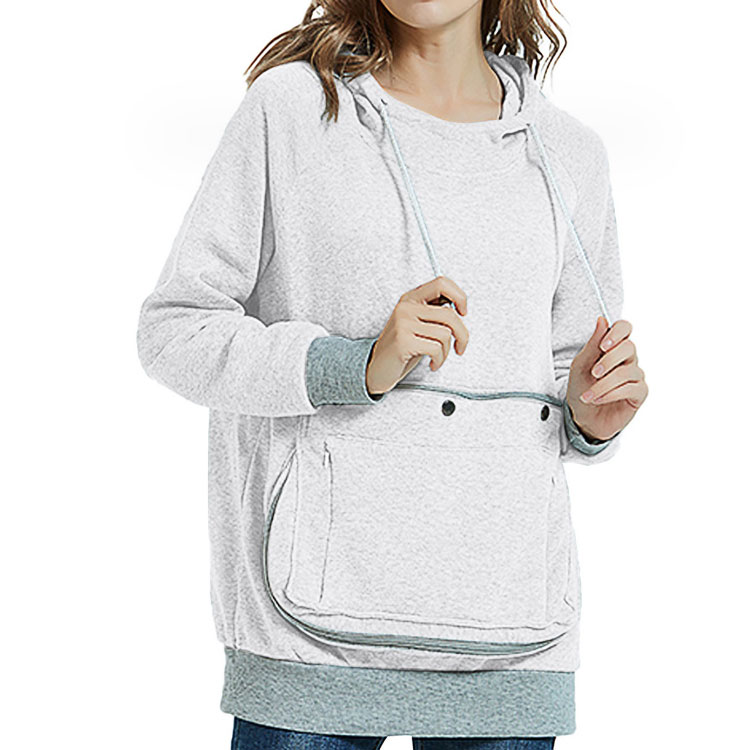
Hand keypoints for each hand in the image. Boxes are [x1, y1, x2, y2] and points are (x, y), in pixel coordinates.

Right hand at [366, 276, 469, 395]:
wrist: (377, 369)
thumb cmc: (402, 348)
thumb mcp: (418, 325)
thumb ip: (434, 313)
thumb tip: (460, 308)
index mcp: (411, 299)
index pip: (442, 283)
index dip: (460, 296)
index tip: (463, 312)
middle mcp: (406, 307)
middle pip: (449, 314)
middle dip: (462, 334)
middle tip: (460, 346)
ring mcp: (403, 323)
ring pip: (445, 334)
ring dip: (446, 352)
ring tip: (437, 357)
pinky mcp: (403, 341)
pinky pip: (436, 348)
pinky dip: (439, 360)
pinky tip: (432, 364)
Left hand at [566, 316, 647, 440]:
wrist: (582, 416)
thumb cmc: (581, 387)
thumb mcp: (580, 365)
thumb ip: (592, 344)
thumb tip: (602, 320)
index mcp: (613, 347)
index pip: (625, 328)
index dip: (617, 333)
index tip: (603, 345)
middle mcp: (628, 359)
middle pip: (629, 347)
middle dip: (609, 360)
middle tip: (594, 372)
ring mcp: (635, 376)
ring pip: (627, 372)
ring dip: (603, 385)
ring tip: (588, 395)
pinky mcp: (639, 393)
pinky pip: (631, 388)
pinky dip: (611, 394)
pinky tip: (598, 399)